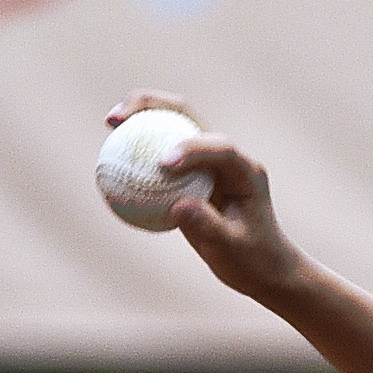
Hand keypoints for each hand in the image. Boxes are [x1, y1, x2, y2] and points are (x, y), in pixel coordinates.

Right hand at [110, 89, 300, 302]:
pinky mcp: (191, 172)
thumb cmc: (252, 259)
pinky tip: (109, 157)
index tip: (163, 163)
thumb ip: (208, 226)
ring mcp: (207, 161)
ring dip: (141, 117)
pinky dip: (137, 149)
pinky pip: (160, 153)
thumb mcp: (231, 248)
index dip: (191, 148)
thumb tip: (178, 207)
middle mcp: (226, 157)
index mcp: (244, 171)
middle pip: (188, 117)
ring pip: (172, 126)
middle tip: (120, 118)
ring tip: (110, 122)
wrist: (262, 265)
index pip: (219, 148)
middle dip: (154, 107)